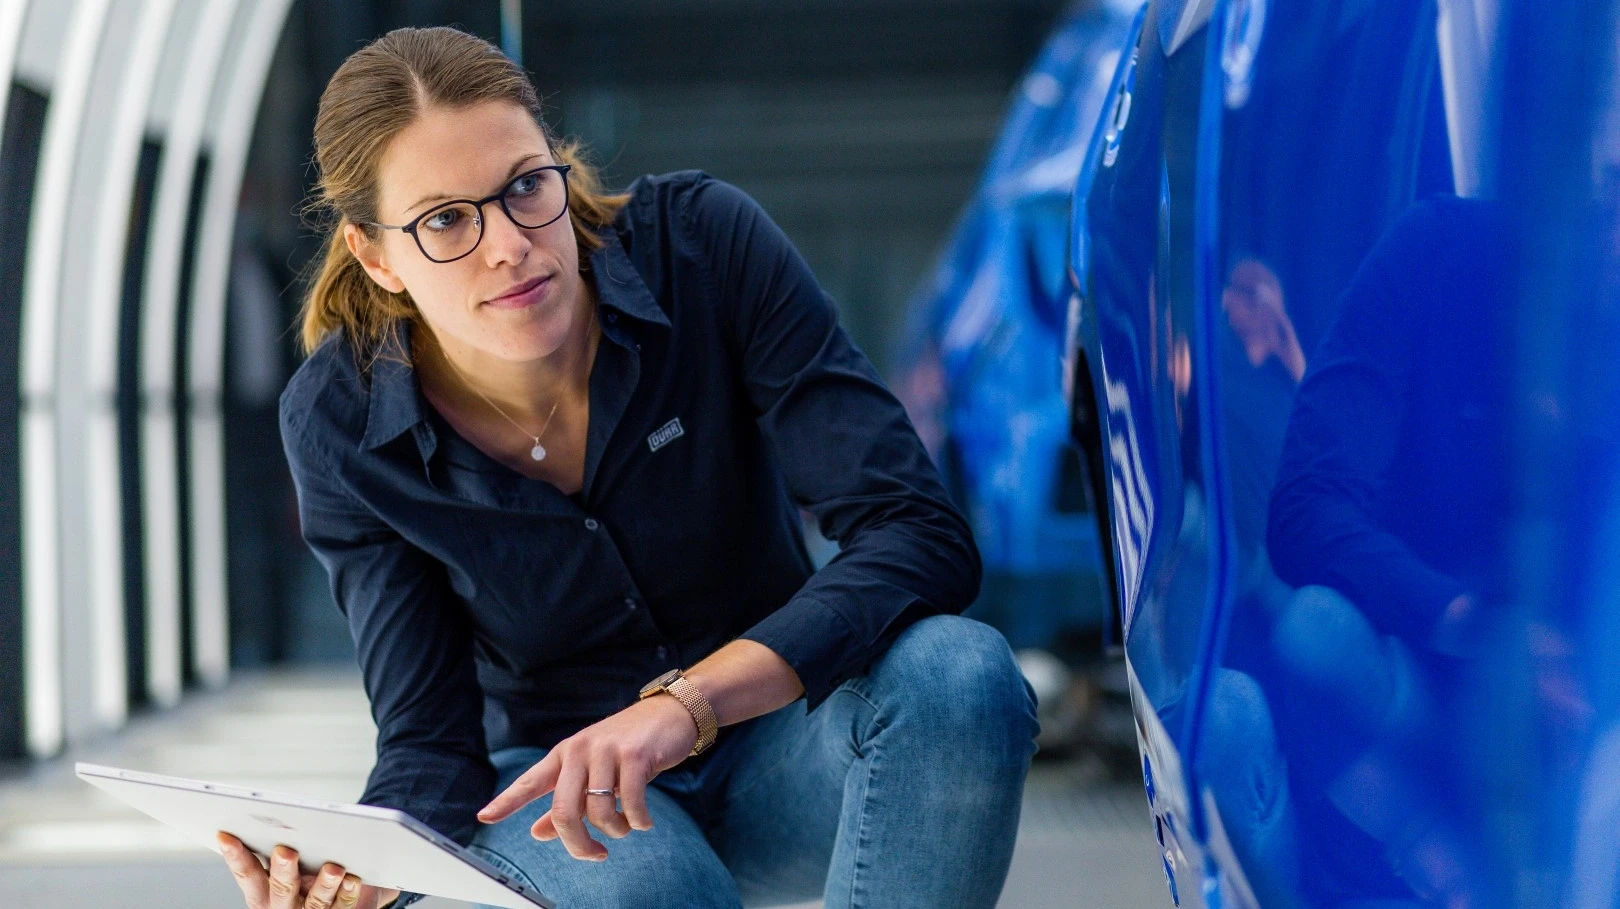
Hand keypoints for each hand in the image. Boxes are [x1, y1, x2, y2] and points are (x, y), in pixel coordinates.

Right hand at [218, 833, 400, 908]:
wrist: (347, 891)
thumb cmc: (312, 870)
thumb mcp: (293, 860)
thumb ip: (280, 847)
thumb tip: (279, 817)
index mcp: (264, 892)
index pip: (247, 875)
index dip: (236, 857)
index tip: (226, 836)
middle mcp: (283, 907)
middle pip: (281, 891)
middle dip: (283, 871)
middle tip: (286, 851)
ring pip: (315, 903)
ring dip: (323, 885)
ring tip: (333, 869)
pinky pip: (343, 907)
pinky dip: (347, 893)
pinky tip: (353, 879)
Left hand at [475, 694, 698, 860]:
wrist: (669, 716)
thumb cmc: (628, 749)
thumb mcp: (594, 773)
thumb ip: (568, 802)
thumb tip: (537, 833)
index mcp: (564, 755)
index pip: (530, 781)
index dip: (507, 801)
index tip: (484, 816)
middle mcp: (580, 751)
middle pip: (564, 811)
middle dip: (579, 844)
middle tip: (595, 855)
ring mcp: (606, 751)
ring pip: (599, 812)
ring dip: (615, 831)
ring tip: (626, 827)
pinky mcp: (634, 756)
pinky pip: (630, 803)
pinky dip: (638, 821)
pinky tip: (644, 821)